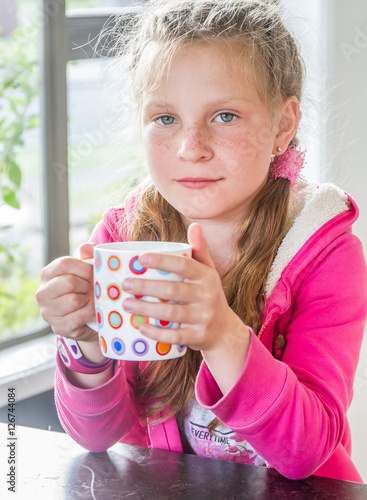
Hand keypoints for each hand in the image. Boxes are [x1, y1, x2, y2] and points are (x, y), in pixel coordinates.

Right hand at [35, 243, 97, 344]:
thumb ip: (88, 257)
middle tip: (91, 289)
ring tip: (89, 301)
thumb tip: (87, 246)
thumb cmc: (85, 290)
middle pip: (69, 282)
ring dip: (88, 301)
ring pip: (73, 300)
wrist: (88, 320)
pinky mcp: (58, 327)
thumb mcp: (86, 272)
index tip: (92, 273)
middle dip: (86, 286)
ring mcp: (48, 312)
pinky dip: (89, 314)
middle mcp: (42, 293)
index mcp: (47, 274)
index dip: (84, 268)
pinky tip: (91, 312)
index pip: (65, 263)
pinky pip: (78, 317)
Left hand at [121, 223, 248, 356]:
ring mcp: (203, 318)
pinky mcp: (198, 337)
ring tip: (126, 305)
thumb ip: (200, 250)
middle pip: (173, 290)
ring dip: (146, 310)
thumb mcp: (208, 272)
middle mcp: (207, 296)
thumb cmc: (209, 295)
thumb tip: (195, 225)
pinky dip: (157, 334)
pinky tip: (141, 328)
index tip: (140, 258)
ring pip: (171, 314)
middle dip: (146, 287)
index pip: (184, 265)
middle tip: (124, 284)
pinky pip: (175, 336)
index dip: (162, 261)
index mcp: (206, 277)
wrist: (224, 331)